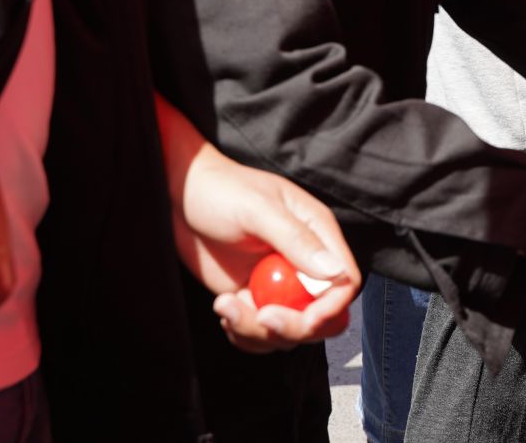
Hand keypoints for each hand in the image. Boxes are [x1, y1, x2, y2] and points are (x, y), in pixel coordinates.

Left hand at [155, 99, 359, 351]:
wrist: (181, 197)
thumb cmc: (221, 191)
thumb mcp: (258, 210)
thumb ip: (296, 240)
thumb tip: (334, 272)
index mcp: (317, 233)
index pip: (344, 281)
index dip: (331, 308)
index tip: (303, 319)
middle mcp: (303, 262)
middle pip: (323, 316)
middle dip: (294, 328)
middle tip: (261, 317)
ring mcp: (278, 284)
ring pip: (289, 332)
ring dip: (257, 331)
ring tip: (225, 304)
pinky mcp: (252, 297)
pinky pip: (260, 334)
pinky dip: (242, 332)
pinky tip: (222, 306)